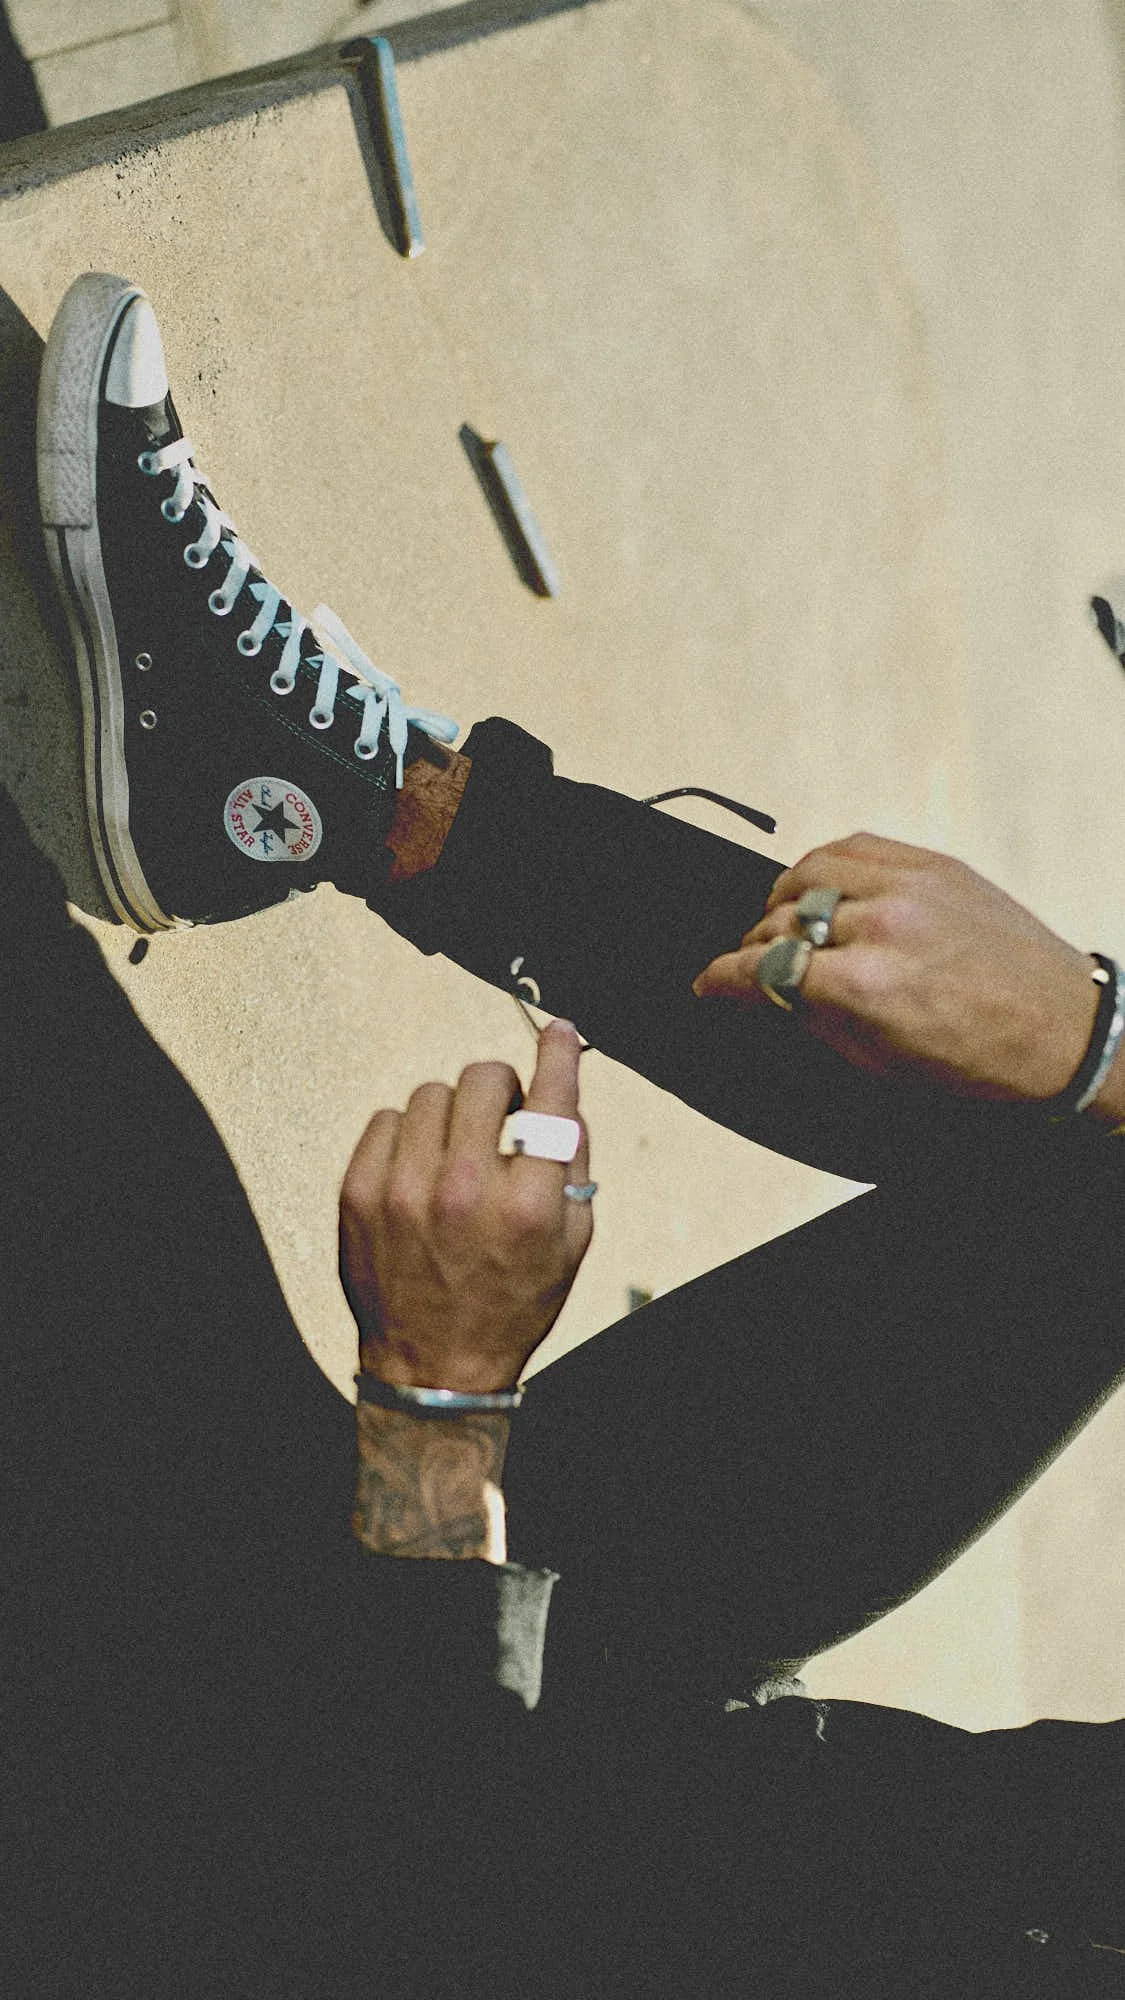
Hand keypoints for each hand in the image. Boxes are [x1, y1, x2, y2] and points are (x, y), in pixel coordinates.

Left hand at [339, 1020, 592, 1391]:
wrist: (435, 1367)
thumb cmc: (511, 1305)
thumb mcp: (572, 1245)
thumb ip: (573, 1167)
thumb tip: (562, 1097)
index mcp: (529, 1205)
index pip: (551, 1100)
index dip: (558, 1053)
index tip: (559, 1033)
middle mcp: (466, 1191)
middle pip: (483, 1079)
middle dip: (500, 1088)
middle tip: (502, 1116)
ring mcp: (405, 1191)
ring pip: (431, 1093)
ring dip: (451, 1113)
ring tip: (456, 1151)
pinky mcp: (359, 1194)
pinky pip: (386, 1120)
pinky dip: (407, 1135)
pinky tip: (419, 1171)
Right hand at [692, 832, 1106, 1104]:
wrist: (1064, 1031)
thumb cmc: (982, 1059)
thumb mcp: (882, 1063)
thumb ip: (813, 1020)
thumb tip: (765, 995)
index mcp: (866, 985)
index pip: (760, 967)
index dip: (720, 979)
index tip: (707, 986)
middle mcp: (883, 925)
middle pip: (778, 920)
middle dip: (754, 948)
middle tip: (753, 968)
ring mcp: (912, 885)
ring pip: (808, 871)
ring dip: (783, 901)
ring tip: (785, 925)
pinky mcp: (937, 864)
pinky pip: (855, 846)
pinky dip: (825, 867)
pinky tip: (822, 889)